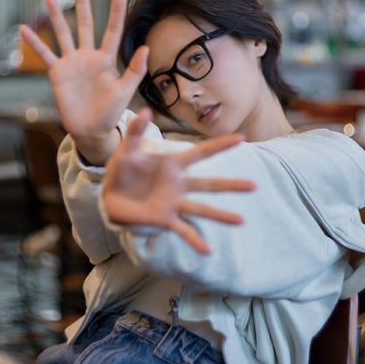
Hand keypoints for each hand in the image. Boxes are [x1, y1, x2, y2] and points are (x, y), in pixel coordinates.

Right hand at [19, 0, 147, 162]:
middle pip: (84, 24)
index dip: (116, 13)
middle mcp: (88, 56)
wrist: (91, 130)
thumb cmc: (111, 113)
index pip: (112, 31)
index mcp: (107, 59)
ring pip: (62, 34)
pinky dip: (35, 43)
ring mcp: (72, 63)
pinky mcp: (57, 74)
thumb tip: (146, 48)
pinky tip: (24, 29)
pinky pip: (45, 55)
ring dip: (55, 16)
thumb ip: (135, 70)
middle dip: (82, 4)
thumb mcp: (125, 92)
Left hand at [102, 109, 256, 254]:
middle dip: (230, 185)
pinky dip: (194, 241)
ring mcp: (174, 203)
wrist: (110, 196)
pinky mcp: (164, 219)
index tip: (241, 138)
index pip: (200, 153)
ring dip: (221, 215)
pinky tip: (207, 251)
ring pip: (201, 208)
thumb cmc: (122, 171)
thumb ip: (135, 132)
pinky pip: (182, 230)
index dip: (220, 145)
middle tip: (254, 186)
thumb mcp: (127, 150)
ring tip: (240, 221)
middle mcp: (179, 185)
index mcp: (173, 165)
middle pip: (209, 184)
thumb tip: (144, 111)